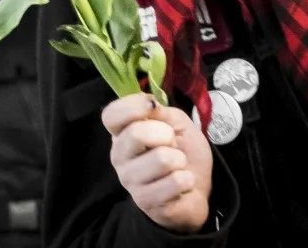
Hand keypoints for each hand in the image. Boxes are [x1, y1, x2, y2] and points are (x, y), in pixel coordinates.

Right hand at [103, 94, 212, 233]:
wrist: (196, 189)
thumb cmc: (183, 152)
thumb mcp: (175, 123)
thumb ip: (160, 112)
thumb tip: (150, 105)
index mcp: (122, 134)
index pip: (111, 116)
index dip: (132, 106)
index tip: (152, 106)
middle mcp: (118, 157)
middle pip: (136, 134)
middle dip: (166, 135)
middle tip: (173, 144)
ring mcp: (130, 182)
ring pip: (162, 159)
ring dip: (180, 160)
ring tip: (178, 166)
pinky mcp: (146, 202)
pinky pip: (176, 181)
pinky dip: (187, 179)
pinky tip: (182, 185)